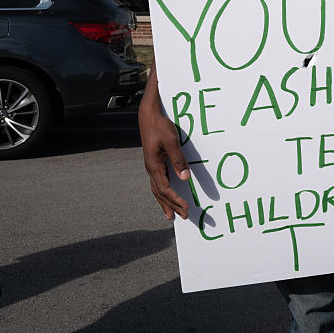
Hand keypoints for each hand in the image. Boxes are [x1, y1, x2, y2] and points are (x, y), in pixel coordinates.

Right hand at [138, 90, 190, 219]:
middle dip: (171, 205)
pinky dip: (163, 192)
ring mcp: (151, 166)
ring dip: (165, 202)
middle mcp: (151, 168)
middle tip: (183, 217)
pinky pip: (158, 182)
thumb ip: (178, 160)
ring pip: (157, 189)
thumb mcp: (171, 142)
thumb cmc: (160, 127)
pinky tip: (167, 195)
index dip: (175, 200)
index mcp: (153, 166)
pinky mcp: (154, 161)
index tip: (185, 208)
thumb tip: (185, 178)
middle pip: (160, 193)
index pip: (164, 189)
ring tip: (171, 214)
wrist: (148, 116)